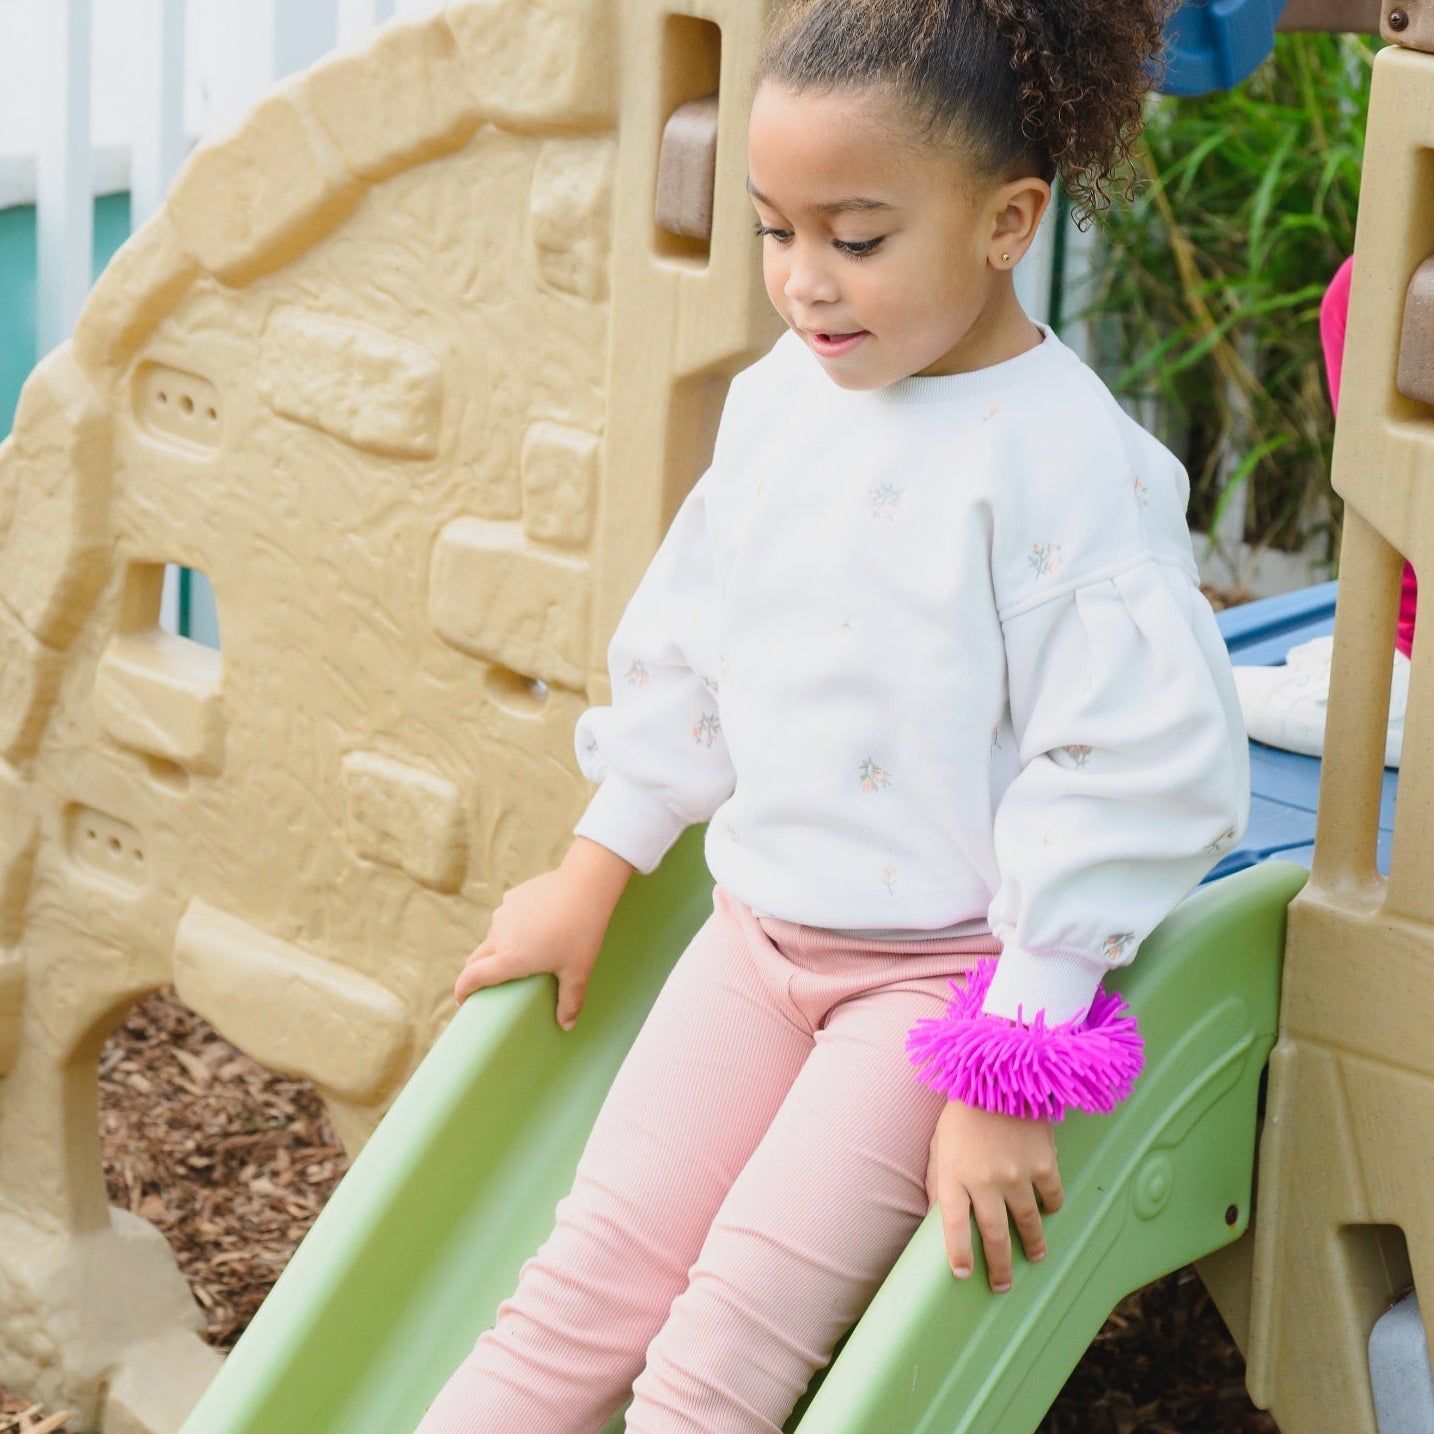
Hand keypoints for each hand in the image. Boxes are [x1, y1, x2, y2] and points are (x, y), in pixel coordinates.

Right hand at [455, 838, 632, 1029]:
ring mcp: (503, 914)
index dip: (462, 991)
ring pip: (493, 937)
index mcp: (509, 958)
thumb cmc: (581, 932)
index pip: (472, 977)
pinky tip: (535, 927)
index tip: (462, 1001)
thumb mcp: (578, 971)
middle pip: (476, 959)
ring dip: (499, 948)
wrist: (585, 886)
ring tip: (522, 953)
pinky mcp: (512, 897)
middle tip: (487, 984)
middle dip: (476, 974)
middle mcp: (499, 936)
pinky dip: (512, 927)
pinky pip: (506, 918)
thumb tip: (567, 1026)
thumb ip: (570, 1000)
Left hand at [926, 1098, 1062, 1293]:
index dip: (958, 1254)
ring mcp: (1017, 1175)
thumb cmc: (963, 1112)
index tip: (962, 1275)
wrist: (999, 1074)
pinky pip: (1051, 1198)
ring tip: (1036, 1257)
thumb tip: (935, 1215)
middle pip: (994, 1237)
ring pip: (1027, 1224)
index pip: (954, 1228)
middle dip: (999, 1267)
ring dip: (1032, 1245)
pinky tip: (1048, 1213)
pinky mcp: (1043, 1164)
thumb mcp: (939, 1144)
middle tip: (1002, 1285)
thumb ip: (937, 1180)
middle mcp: (985, 1182)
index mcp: (954, 1176)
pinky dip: (1051, 1208)